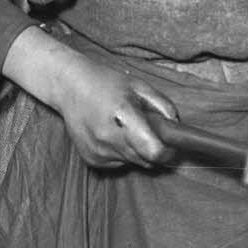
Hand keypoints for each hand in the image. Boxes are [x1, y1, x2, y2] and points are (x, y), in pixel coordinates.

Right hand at [3, 26, 178, 169]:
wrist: (70, 87)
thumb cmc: (107, 83)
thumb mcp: (140, 86)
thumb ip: (163, 106)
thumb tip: (176, 127)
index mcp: (124, 115)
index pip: (154, 150)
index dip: (168, 151)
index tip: (172, 145)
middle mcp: (109, 137)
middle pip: (146, 160)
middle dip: (154, 149)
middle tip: (150, 130)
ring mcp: (98, 151)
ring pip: (133, 162)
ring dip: (137, 150)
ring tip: (126, 128)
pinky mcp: (91, 159)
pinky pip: (118, 163)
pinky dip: (121, 153)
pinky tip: (112, 134)